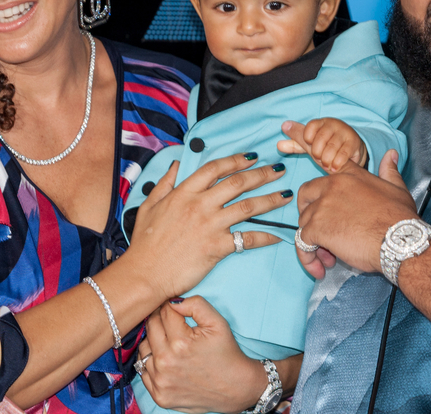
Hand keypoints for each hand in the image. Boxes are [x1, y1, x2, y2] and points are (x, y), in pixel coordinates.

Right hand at [128, 154, 292, 301]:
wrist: (144, 274)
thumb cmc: (144, 243)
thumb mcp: (149, 205)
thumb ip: (165, 183)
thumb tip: (178, 164)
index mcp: (184, 193)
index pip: (215, 169)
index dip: (236, 160)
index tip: (253, 156)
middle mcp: (200, 205)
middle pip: (237, 183)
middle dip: (261, 174)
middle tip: (279, 169)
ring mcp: (210, 225)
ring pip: (248, 207)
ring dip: (270, 199)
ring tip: (286, 194)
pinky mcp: (217, 247)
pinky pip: (247, 239)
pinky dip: (265, 237)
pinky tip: (278, 235)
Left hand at [138, 296, 266, 413]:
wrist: (234, 387)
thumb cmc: (226, 352)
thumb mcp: (217, 322)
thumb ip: (195, 304)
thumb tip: (173, 301)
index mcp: (181, 342)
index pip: (164, 312)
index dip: (171, 307)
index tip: (176, 310)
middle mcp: (166, 362)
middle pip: (151, 327)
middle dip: (160, 320)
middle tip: (172, 323)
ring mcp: (161, 381)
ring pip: (143, 348)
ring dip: (153, 341)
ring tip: (168, 341)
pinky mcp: (159, 395)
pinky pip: (142, 370)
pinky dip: (151, 362)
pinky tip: (164, 359)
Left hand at [277, 119, 368, 172]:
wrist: (352, 149)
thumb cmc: (327, 146)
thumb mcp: (310, 144)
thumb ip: (295, 143)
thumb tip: (277, 144)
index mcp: (321, 122)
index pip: (309, 127)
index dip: (307, 139)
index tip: (310, 145)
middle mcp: (334, 124)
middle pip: (319, 140)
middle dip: (317, 154)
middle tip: (320, 158)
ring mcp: (345, 132)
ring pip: (331, 149)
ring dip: (327, 160)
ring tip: (327, 164)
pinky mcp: (354, 142)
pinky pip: (343, 154)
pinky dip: (336, 164)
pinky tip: (335, 167)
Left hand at [296, 150, 417, 275]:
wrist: (401, 241)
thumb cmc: (401, 219)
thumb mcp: (396, 189)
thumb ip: (389, 171)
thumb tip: (391, 154)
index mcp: (350, 175)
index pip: (322, 157)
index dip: (301, 140)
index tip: (287, 127)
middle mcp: (333, 185)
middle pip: (306, 195)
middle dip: (308, 215)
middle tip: (322, 233)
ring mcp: (323, 205)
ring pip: (304, 223)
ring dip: (313, 242)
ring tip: (330, 257)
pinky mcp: (318, 227)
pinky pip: (303, 242)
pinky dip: (308, 257)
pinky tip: (321, 267)